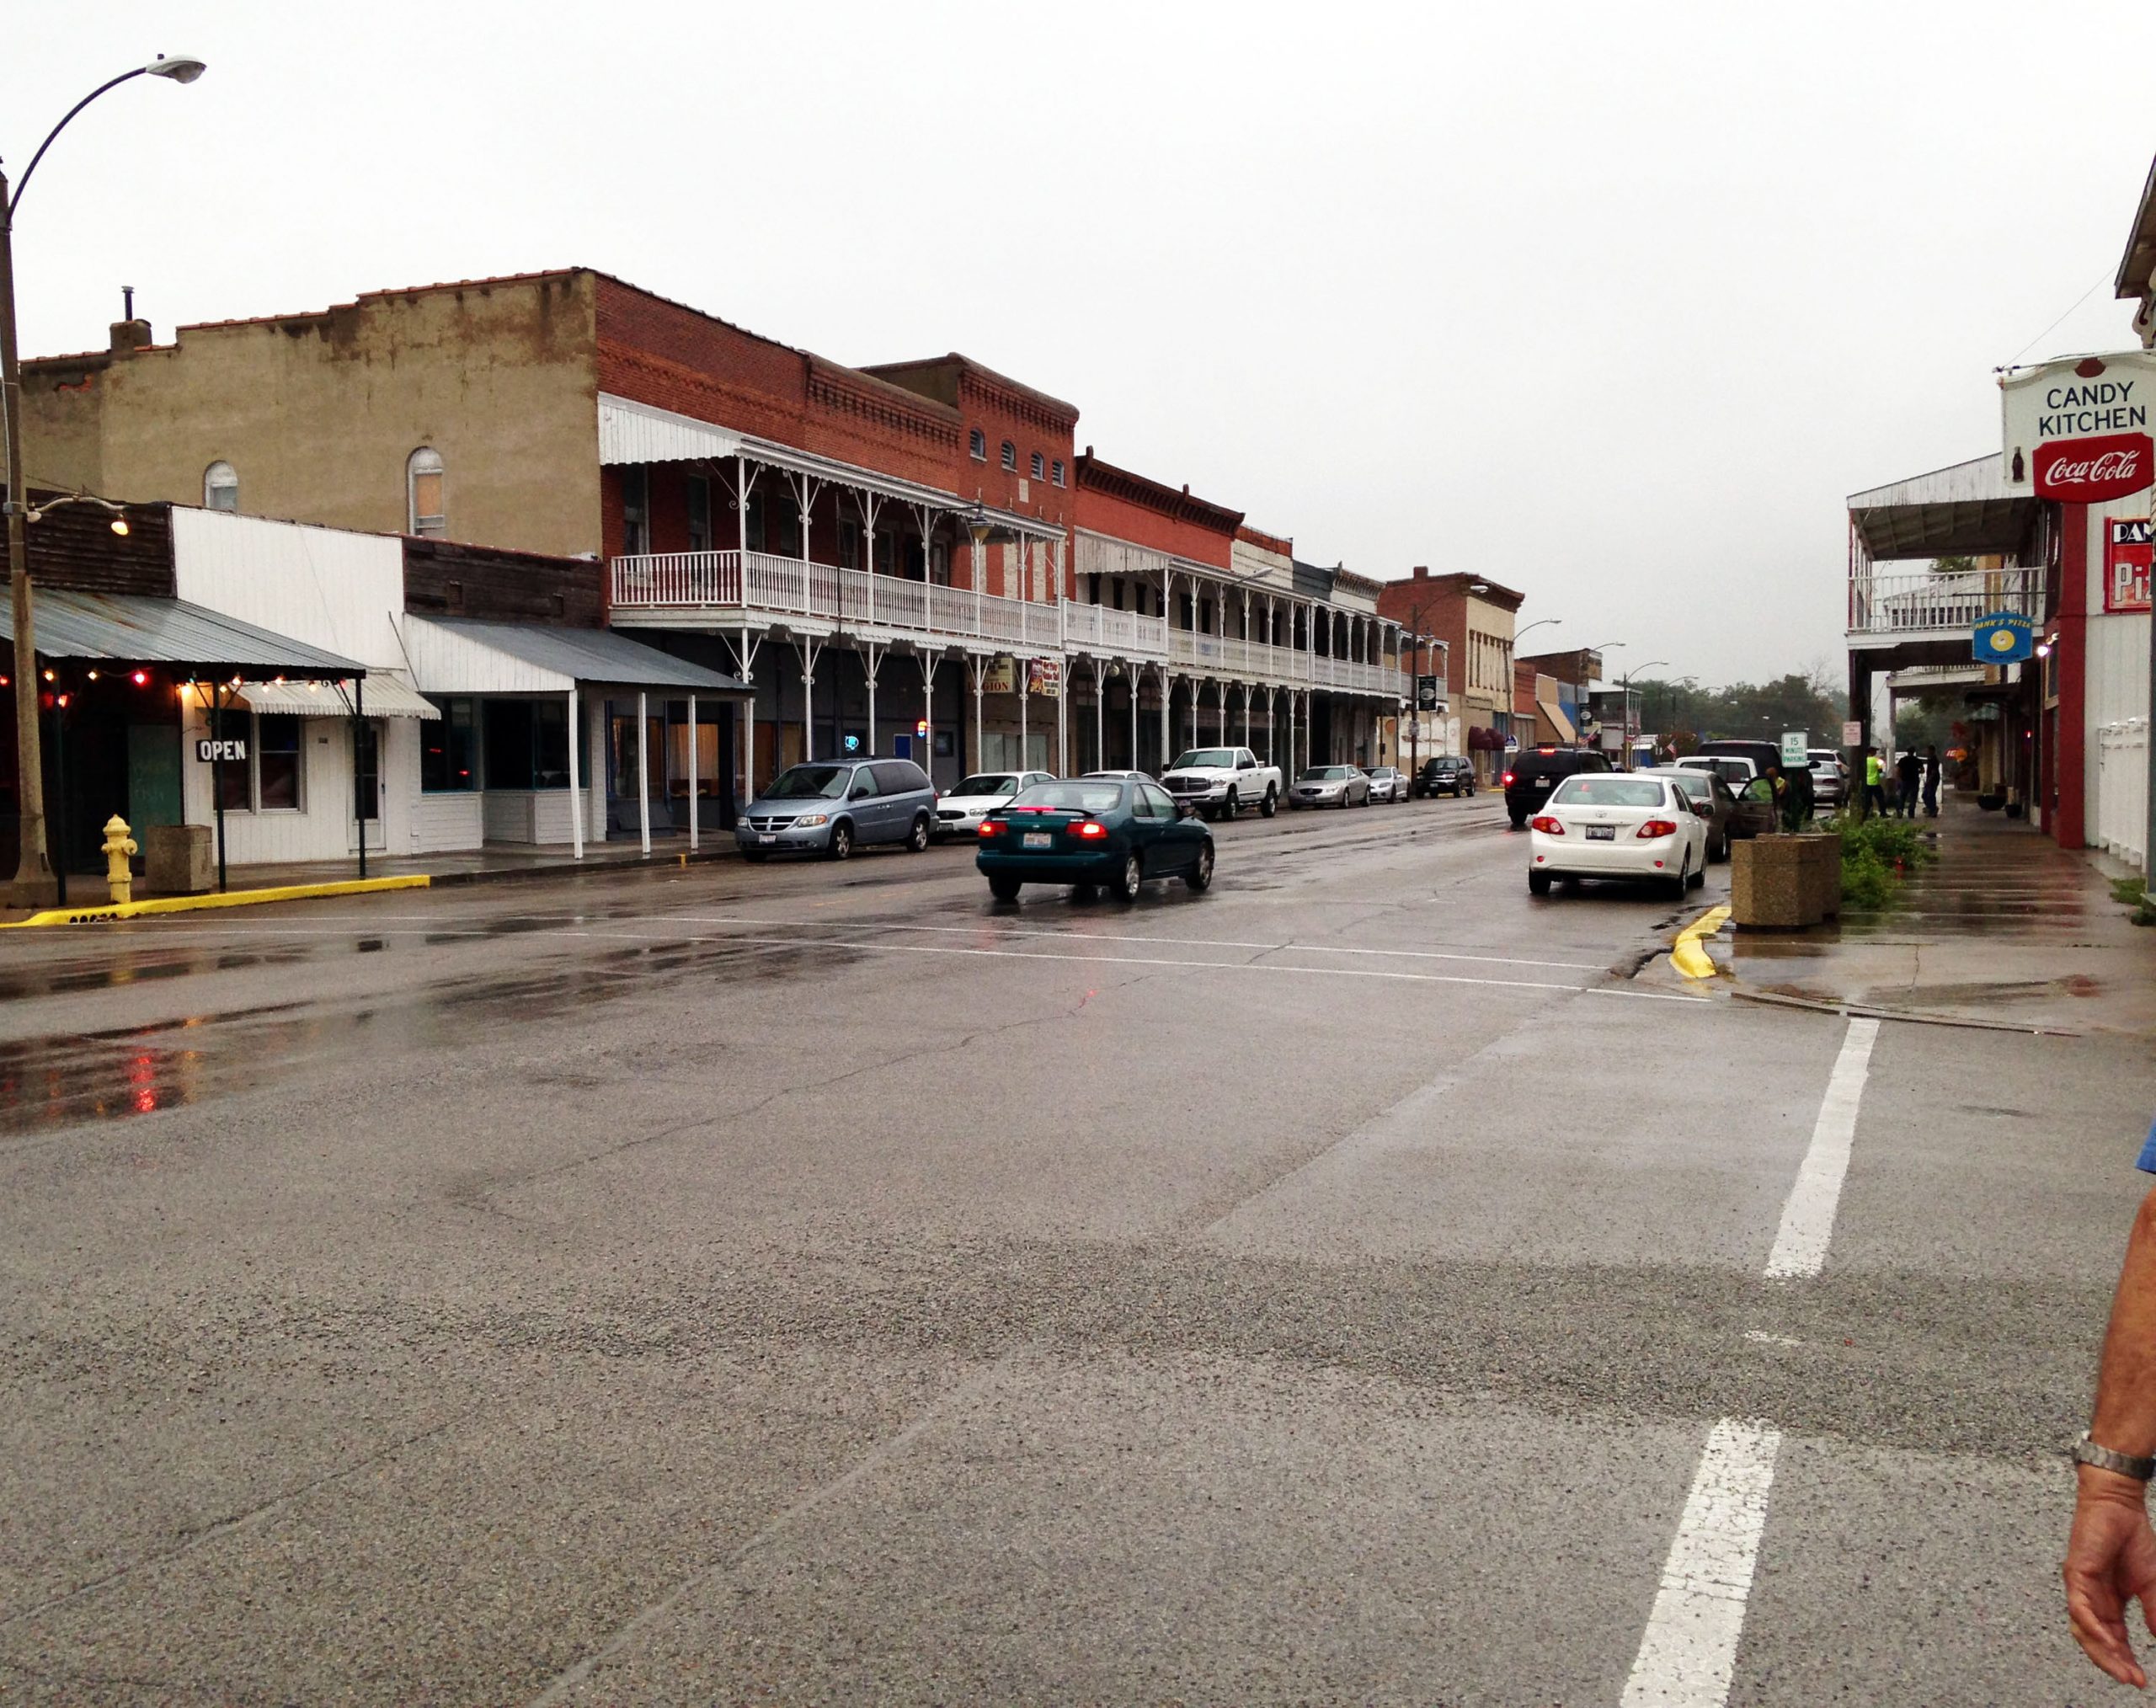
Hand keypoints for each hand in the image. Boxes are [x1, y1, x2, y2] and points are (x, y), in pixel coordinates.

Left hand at [2066, 1466, 2155, 1685]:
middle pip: (2095, 1640)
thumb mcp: (2151, 1585)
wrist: (2120, 1506)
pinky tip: (2107, 1641)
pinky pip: (2079, 1607)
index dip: (2126, 1660)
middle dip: (2113, 1663)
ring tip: (2122, 1669)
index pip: (2114, 1640)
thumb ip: (2154, 1614)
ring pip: (2082, 1628)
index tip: (2141, 1681)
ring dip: (2102, 1651)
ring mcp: (2081, 1587)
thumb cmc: (2133, 1540)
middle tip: (2132, 1680)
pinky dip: (2092, 1626)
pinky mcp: (2075, 1574)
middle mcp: (2091, 1599)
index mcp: (2109, 1603)